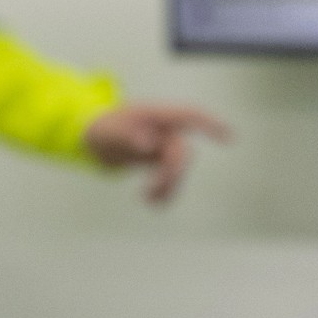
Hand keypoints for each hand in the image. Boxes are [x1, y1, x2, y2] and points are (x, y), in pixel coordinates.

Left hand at [83, 101, 232, 204]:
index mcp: (155, 115)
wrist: (90, 138)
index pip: (189, 115)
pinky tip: (152, 203)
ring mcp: (163, 144)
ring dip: (168, 186)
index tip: (228, 137)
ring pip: (178, 168)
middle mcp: (164, 129)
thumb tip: (149, 144)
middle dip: (171, 173)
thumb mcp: (108, 131)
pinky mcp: (158, 160)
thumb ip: (127, 136)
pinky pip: (169, 177)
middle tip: (150, 190)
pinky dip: (164, 191)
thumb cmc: (100, 128)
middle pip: (181, 151)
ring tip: (147, 199)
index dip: (210, 124)